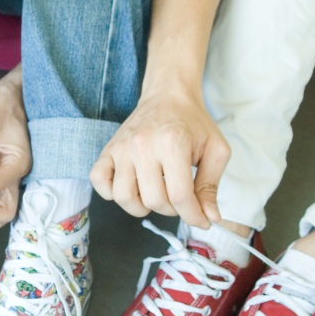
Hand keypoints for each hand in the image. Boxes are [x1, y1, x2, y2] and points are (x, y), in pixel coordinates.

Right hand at [90, 90, 229, 227]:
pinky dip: (111, 192)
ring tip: (155, 195)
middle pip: (153, 200)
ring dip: (142, 206)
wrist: (169, 95)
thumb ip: (211, 185)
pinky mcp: (108, 149)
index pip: (180, 196)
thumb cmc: (194, 123)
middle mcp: (143, 145)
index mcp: (173, 143)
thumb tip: (210, 217)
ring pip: (124, 197)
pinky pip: (99, 181)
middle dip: (171, 210)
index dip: (193, 216)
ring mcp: (122, 147)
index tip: (201, 220)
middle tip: (179, 199)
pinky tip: (131, 186)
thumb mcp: (215, 150)